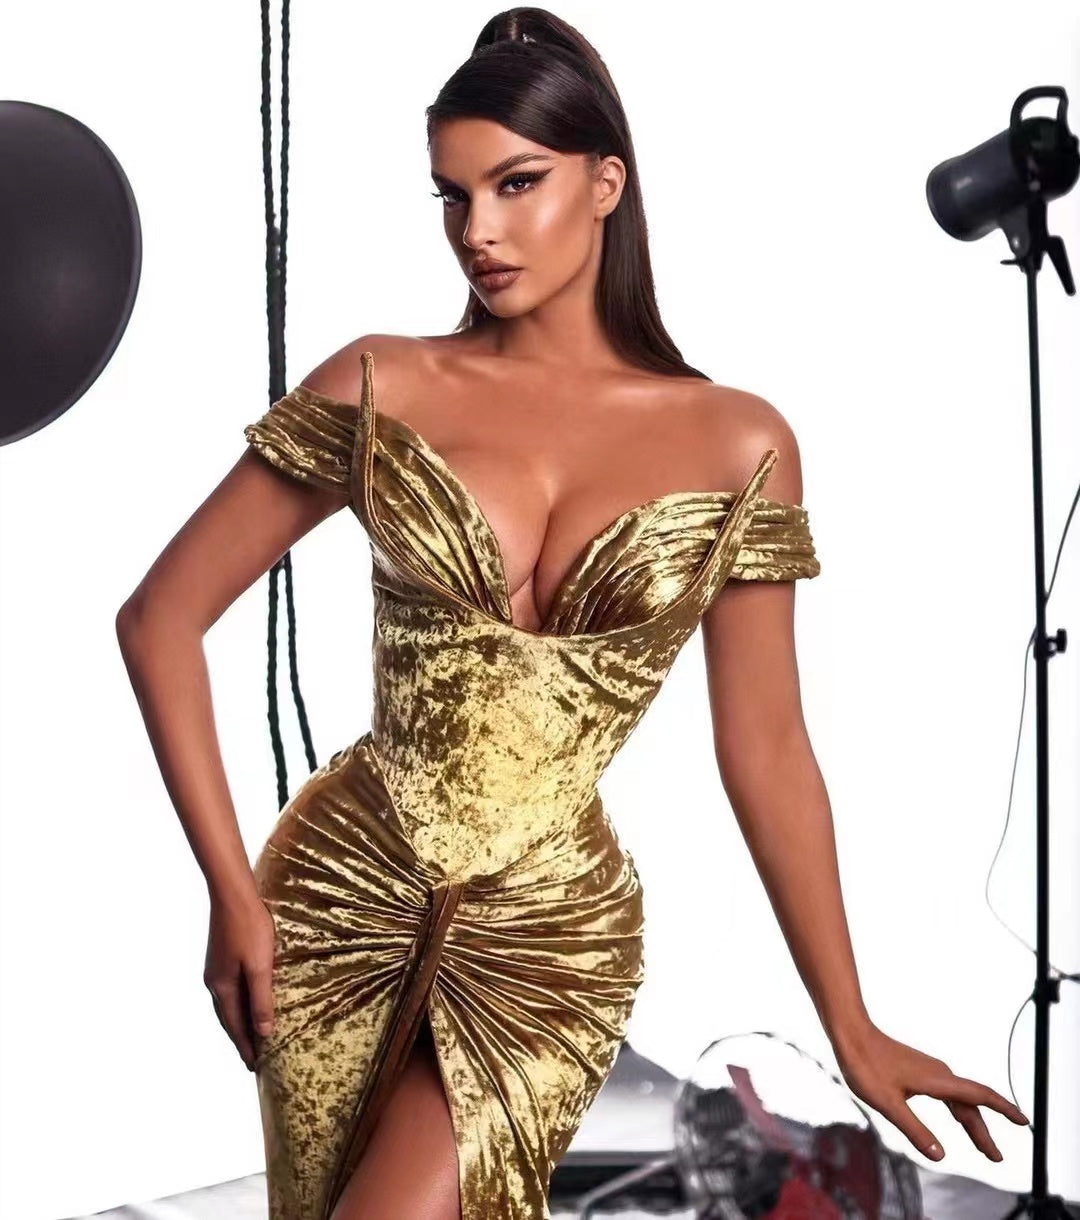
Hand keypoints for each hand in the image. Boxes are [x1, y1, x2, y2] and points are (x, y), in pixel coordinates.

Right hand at [203, 889, 276, 1070]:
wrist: (232, 893)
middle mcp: (214, 982)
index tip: (254, 1067)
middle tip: (253, 1058)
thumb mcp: (260, 966)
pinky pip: (230, 989)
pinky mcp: (221, 956)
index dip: (246, 1047)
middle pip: (228, 1019)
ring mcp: (215, 969)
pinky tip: (248, 999)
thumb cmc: (250, 928)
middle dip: (241, 1039)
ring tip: (252, 1034)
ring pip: (228, 1004)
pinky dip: (239, 1002)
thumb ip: (261, 999)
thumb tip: (264, 1032)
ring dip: (239, 1021)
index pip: (235, 1027)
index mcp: (222, 988)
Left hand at [833, 1024, 1028, 1162]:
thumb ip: (915, 1130)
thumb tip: (940, 1156)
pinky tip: (958, 1118)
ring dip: (972, 1122)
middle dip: (985, 1132)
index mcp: (938, 1081)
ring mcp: (930, 1071)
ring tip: (983, 1146)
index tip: (1023, 1122)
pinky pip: (948, 1093)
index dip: (1003, 1110)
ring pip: (959, 1100)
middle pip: (971, 1105)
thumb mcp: (888, 1104)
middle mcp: (939, 1074)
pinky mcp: (920, 1070)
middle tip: (996, 1158)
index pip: (980, 1097)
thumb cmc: (865, 1066)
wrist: (851, 1034)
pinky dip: (959, 1109)